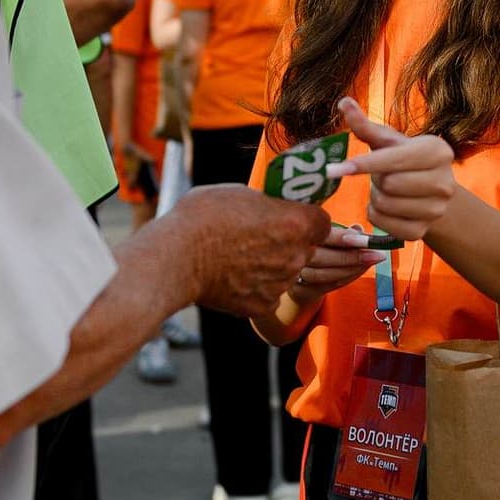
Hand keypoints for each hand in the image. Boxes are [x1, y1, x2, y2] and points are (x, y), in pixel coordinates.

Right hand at [170, 185, 326, 316]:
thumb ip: (268, 204)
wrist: (177, 257)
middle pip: (306, 248)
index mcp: (295, 223)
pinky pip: (269, 293)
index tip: (291, 218)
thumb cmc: (203, 217)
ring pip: (286, 272)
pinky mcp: (264, 305)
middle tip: (260, 236)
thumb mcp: (240, 193)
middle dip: (289, 242)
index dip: (307, 219)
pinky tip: (234, 276)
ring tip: (239, 256)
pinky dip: (256, 287)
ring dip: (272, 265)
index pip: (322, 222)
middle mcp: (295, 255)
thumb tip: (274, 206)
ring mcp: (281, 284)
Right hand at [289, 224, 386, 301]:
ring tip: (372, 260)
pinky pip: (328, 285)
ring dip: (353, 268)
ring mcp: (295, 275)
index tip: (363, 237)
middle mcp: (292, 256)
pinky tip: (362, 268)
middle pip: (324, 258)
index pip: (320, 236)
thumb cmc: (307, 246)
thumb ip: (339, 231)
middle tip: (376, 252)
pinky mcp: (301, 290)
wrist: (286, 273)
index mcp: (295, 234)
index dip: (343, 237)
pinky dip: (348, 277)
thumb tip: (358, 229)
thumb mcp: (321, 232)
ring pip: (327, 274)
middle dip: (353, 256)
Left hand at [327, 97, 456, 242]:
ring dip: (375, 197)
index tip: (333, 170)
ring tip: (386, 189)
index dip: (361, 165)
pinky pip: (383, 225)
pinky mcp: (423, 232)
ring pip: (384, 205)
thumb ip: (365, 125)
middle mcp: (445, 182)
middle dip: (376, 180)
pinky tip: (386, 206)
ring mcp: (437, 210)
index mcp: (437, 152)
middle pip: (389, 184)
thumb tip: (343, 101)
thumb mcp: (388, 141)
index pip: (393, 160)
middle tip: (382, 175)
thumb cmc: (404, 158)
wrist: (429, 190)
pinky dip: (376, 216)